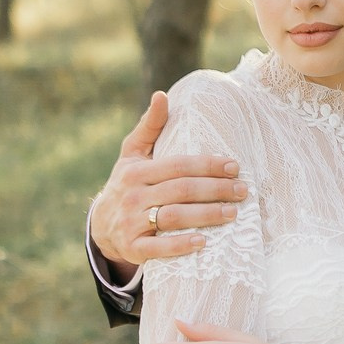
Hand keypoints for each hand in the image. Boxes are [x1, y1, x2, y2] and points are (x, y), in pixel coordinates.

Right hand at [89, 92, 249, 275]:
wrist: (101, 225)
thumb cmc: (127, 184)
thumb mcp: (132, 154)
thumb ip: (149, 127)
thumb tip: (162, 95)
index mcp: (136, 171)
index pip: (177, 165)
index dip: (207, 165)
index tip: (234, 166)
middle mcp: (133, 196)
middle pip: (180, 190)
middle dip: (215, 190)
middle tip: (242, 191)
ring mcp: (131, 223)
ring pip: (173, 217)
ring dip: (205, 215)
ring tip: (232, 213)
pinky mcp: (133, 248)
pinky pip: (157, 249)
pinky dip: (179, 245)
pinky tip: (203, 242)